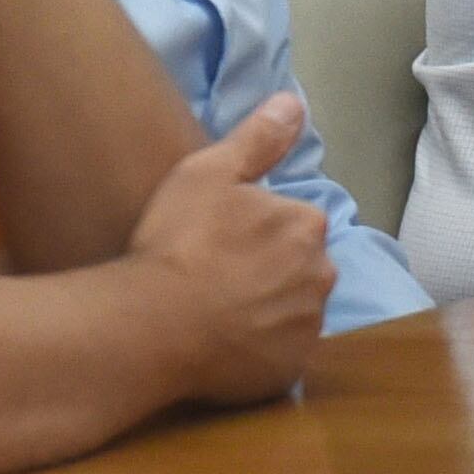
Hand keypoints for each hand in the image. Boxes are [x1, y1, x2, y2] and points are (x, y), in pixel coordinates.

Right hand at [121, 94, 332, 405]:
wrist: (152, 325)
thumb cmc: (178, 242)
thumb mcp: (208, 172)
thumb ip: (258, 138)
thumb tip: (295, 103)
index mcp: (307, 224)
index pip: (294, 222)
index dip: (255, 230)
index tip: (218, 240)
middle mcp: (322, 275)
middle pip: (299, 267)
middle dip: (269, 270)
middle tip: (215, 277)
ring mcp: (308, 327)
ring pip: (292, 311)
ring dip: (267, 310)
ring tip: (216, 313)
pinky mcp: (290, 370)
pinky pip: (280, 354)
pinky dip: (260, 349)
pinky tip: (221, 345)